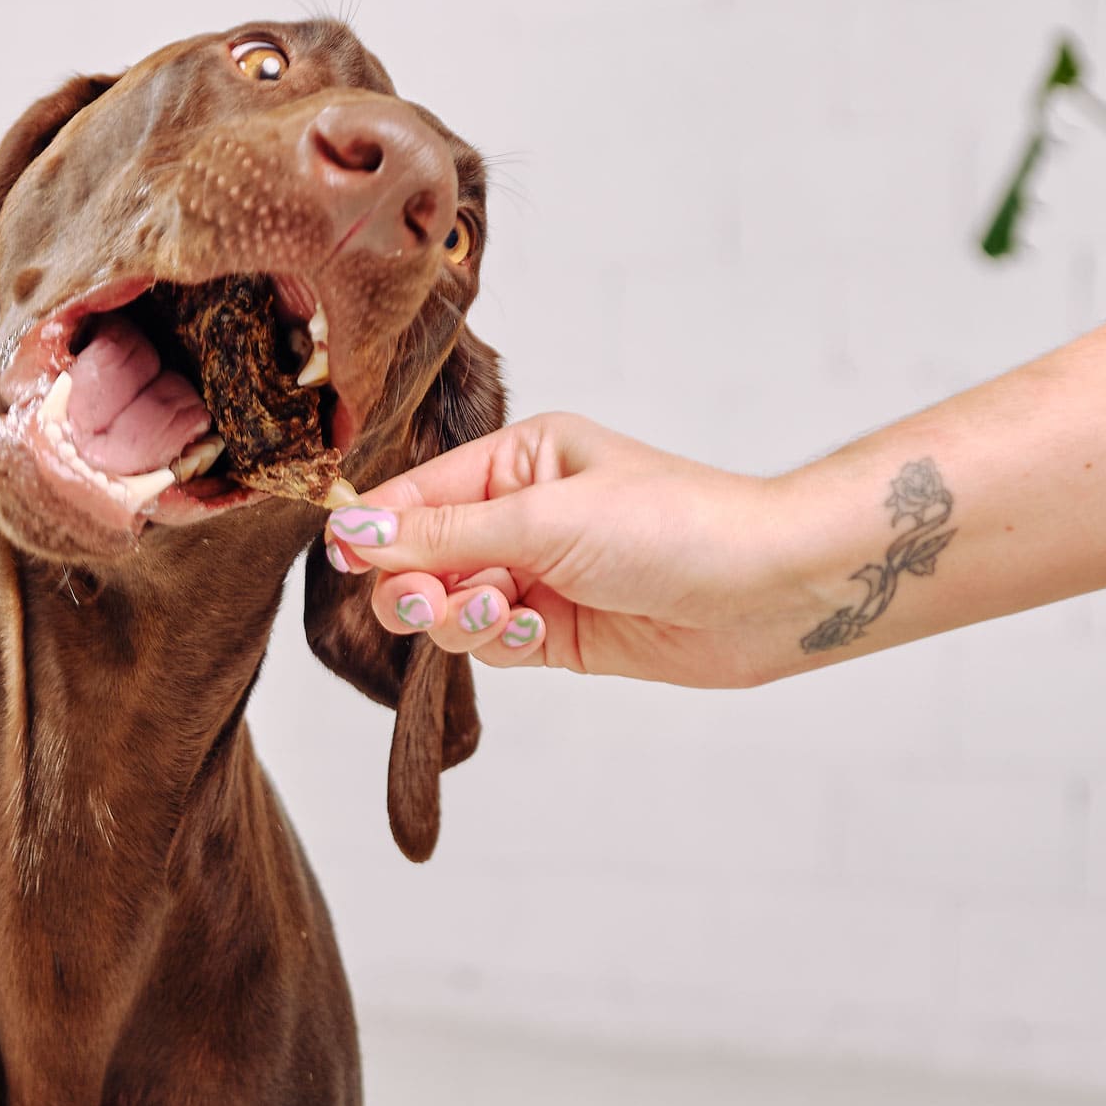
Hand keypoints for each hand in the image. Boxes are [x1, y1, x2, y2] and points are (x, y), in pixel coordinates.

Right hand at [324, 416, 813, 690]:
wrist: (765, 590)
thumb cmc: (676, 527)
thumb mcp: (545, 519)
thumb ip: (442, 533)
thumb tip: (354, 529)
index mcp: (521, 460)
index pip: (419, 492)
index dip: (376, 527)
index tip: (341, 558)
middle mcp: (524, 515)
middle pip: (422, 557)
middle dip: (416, 584)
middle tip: (429, 603)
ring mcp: (540, 575)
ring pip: (450, 607)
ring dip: (459, 619)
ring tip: (496, 618)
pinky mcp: (557, 632)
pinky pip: (490, 643)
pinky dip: (495, 644)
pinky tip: (529, 636)